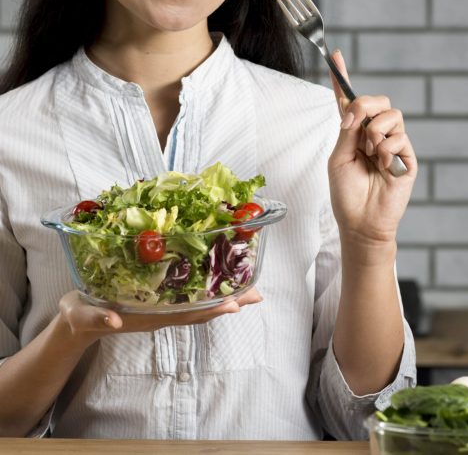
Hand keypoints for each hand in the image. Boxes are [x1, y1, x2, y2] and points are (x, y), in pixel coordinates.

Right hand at [58, 288, 261, 346]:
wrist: (77, 320)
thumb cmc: (81, 316)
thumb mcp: (83, 315)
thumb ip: (97, 317)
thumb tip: (113, 319)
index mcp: (148, 316)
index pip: (185, 315)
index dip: (210, 310)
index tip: (234, 305)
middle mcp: (161, 313)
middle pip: (201, 310)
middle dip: (230, 302)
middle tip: (257, 294)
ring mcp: (161, 307)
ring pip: (199, 304)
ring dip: (225, 297)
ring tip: (250, 288)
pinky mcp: (158, 299)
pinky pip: (189, 296)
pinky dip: (208, 290)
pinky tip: (221, 281)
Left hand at [328, 50, 416, 258]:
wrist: (361, 223)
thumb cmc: (346, 194)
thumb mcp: (338, 158)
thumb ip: (347, 130)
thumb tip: (356, 107)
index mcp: (353, 133)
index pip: (349, 100)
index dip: (342, 77)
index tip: (335, 55)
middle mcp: (373, 135)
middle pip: (376, 101)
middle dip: (364, 105)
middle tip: (353, 124)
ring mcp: (392, 145)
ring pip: (391, 115)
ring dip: (375, 132)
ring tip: (371, 154)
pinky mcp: (407, 157)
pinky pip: (400, 137)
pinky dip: (386, 149)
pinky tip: (382, 166)